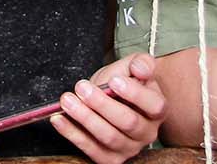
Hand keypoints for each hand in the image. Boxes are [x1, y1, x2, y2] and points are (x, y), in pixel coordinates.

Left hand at [50, 53, 165, 163]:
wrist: (109, 99)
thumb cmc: (121, 83)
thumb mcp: (130, 67)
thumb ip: (140, 63)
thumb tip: (141, 69)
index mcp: (157, 109)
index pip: (154, 105)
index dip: (134, 94)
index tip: (114, 81)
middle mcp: (147, 132)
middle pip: (128, 122)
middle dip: (102, 104)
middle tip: (81, 88)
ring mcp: (129, 148)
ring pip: (109, 137)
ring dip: (85, 118)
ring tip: (67, 101)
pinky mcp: (110, 159)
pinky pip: (91, 150)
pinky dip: (73, 134)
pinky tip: (59, 119)